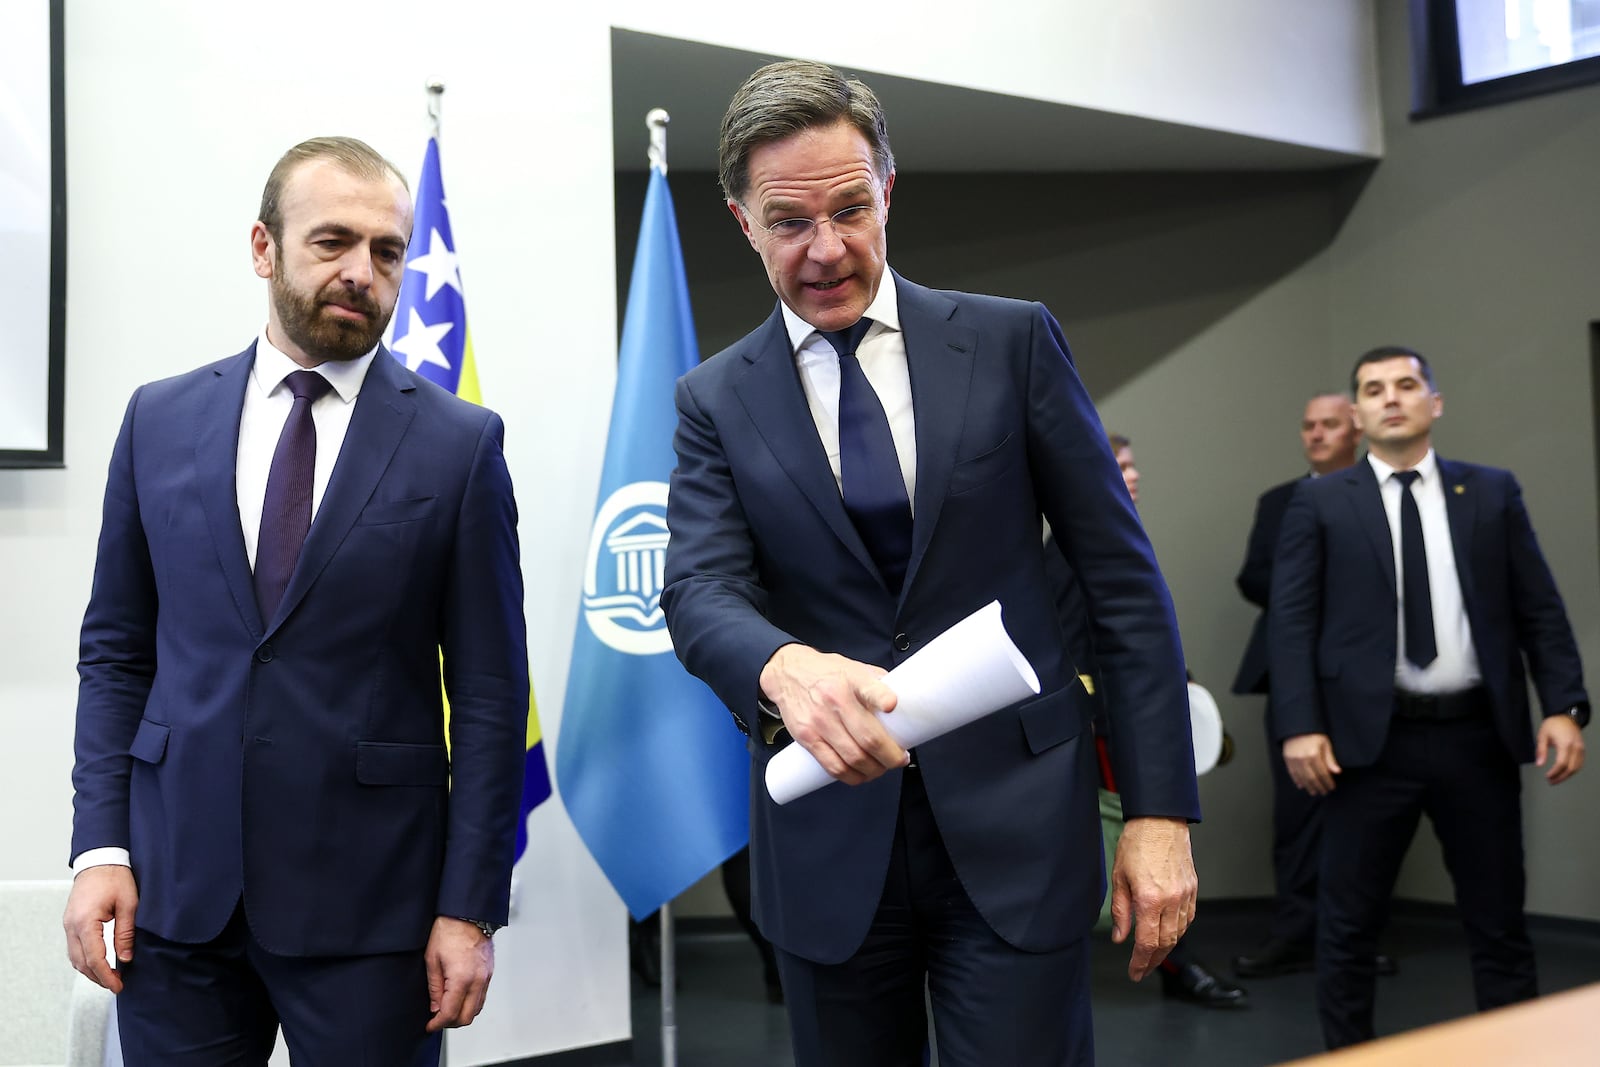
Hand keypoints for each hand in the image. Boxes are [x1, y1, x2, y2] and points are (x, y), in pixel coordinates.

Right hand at [63, 864, 137, 993]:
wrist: (100, 859)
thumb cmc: (116, 878)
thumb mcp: (129, 904)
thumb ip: (126, 933)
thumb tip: (126, 958)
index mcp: (86, 922)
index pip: (94, 958)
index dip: (106, 976)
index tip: (118, 986)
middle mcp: (72, 926)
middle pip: (81, 962)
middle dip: (98, 977)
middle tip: (116, 985)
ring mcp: (68, 924)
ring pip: (75, 957)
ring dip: (90, 970)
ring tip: (110, 977)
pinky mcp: (70, 922)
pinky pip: (74, 947)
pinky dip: (85, 959)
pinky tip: (99, 962)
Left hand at [424, 917, 494, 1031]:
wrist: (467, 914)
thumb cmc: (448, 931)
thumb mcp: (432, 959)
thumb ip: (434, 987)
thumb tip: (435, 1007)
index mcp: (462, 978)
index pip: (450, 1013)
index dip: (438, 1024)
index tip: (430, 1025)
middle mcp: (478, 980)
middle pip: (467, 1017)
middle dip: (450, 1023)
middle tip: (437, 1020)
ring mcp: (486, 977)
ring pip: (477, 1009)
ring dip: (462, 1014)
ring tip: (447, 1010)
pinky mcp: (490, 972)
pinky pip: (482, 997)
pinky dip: (471, 1004)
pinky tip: (459, 999)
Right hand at [759, 644, 907, 784]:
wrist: (787, 673)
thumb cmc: (826, 672)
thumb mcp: (853, 667)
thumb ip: (876, 683)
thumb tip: (904, 702)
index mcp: (850, 680)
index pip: (868, 689)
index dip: (882, 699)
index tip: (893, 706)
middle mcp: (834, 700)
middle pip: (868, 738)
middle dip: (890, 756)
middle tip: (899, 759)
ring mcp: (819, 722)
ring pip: (852, 758)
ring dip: (873, 770)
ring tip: (881, 768)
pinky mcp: (807, 738)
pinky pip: (832, 766)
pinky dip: (851, 777)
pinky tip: (861, 775)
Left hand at [1109, 817, 1196, 980]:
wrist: (1160, 821)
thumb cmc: (1137, 843)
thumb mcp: (1119, 877)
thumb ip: (1121, 911)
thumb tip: (1120, 936)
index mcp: (1150, 899)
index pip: (1147, 942)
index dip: (1140, 962)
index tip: (1134, 972)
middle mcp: (1171, 901)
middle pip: (1166, 943)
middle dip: (1153, 960)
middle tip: (1142, 970)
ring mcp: (1185, 895)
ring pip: (1179, 933)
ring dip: (1166, 948)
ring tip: (1153, 956)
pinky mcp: (1193, 888)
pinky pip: (1188, 918)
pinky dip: (1178, 931)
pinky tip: (1169, 934)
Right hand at [1282, 733, 1340, 794]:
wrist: (1297, 726)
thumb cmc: (1313, 733)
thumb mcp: (1325, 743)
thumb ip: (1330, 759)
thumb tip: (1337, 772)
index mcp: (1314, 754)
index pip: (1323, 773)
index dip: (1328, 782)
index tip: (1331, 787)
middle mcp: (1303, 758)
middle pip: (1312, 778)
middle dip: (1319, 787)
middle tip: (1324, 792)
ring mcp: (1294, 759)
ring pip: (1302, 778)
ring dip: (1309, 787)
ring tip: (1314, 792)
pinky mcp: (1287, 759)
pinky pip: (1292, 773)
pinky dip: (1297, 780)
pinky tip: (1301, 786)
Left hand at [1536, 715, 1584, 783]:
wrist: (1566, 716)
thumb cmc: (1553, 724)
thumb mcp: (1543, 735)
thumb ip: (1541, 750)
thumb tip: (1539, 764)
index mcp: (1565, 744)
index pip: (1561, 763)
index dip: (1554, 772)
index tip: (1547, 777)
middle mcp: (1576, 748)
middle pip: (1571, 768)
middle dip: (1560, 777)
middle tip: (1551, 781)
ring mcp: (1581, 749)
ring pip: (1577, 768)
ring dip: (1567, 776)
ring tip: (1556, 779)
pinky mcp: (1582, 750)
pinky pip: (1579, 764)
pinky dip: (1572, 770)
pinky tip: (1564, 773)